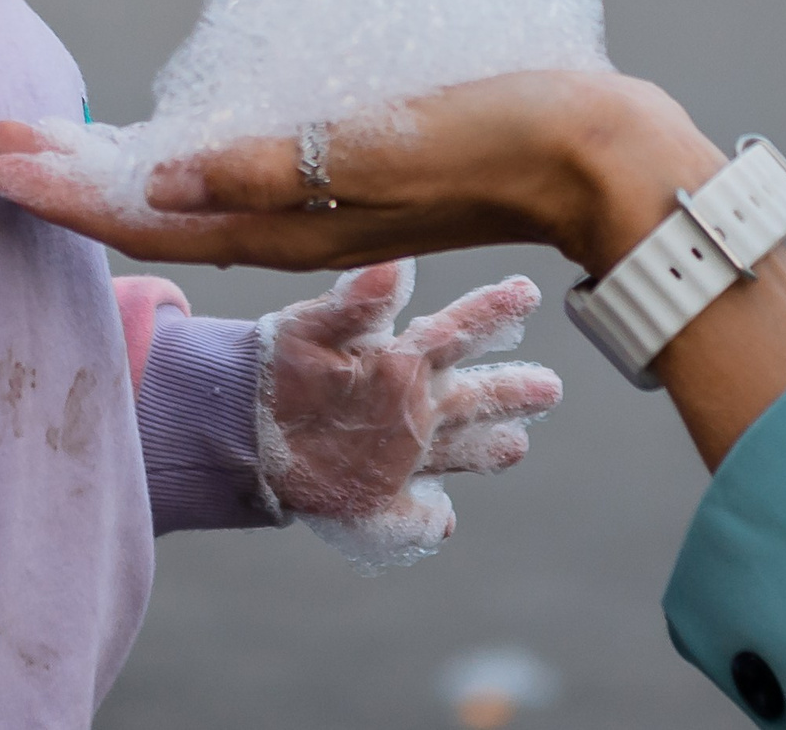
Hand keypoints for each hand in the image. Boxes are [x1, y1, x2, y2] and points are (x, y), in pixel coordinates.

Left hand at [0, 71, 723, 275]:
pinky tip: (155, 147)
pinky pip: (228, 179)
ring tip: (46, 142)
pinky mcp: (340, 175)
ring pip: (181, 196)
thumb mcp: (374, 147)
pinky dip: (173, 164)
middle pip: (147, 205)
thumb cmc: (494, 138)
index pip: (142, 211)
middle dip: (65, 176)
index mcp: (280, 222)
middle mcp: (282, 223)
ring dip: (109, 170)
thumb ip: (268, 167)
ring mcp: (309, 204)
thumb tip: (161, 180)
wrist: (597, 158)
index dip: (62, 188)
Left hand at [256, 261, 561, 569]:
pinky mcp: (374, 500)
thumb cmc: (278, 365)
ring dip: (487, 448)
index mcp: (398, 359)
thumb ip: (358, 303)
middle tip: (551, 385)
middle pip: (472, 397)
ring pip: (455, 451)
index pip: (454, 334)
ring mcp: (397, 455)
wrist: (235, 420)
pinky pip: (409, 516)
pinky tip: (441, 518)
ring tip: (517, 442)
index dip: (491, 313)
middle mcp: (409, 405)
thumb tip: (394, 264)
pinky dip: (425, 520)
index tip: (525, 289)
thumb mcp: (314, 327)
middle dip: (510, 391)